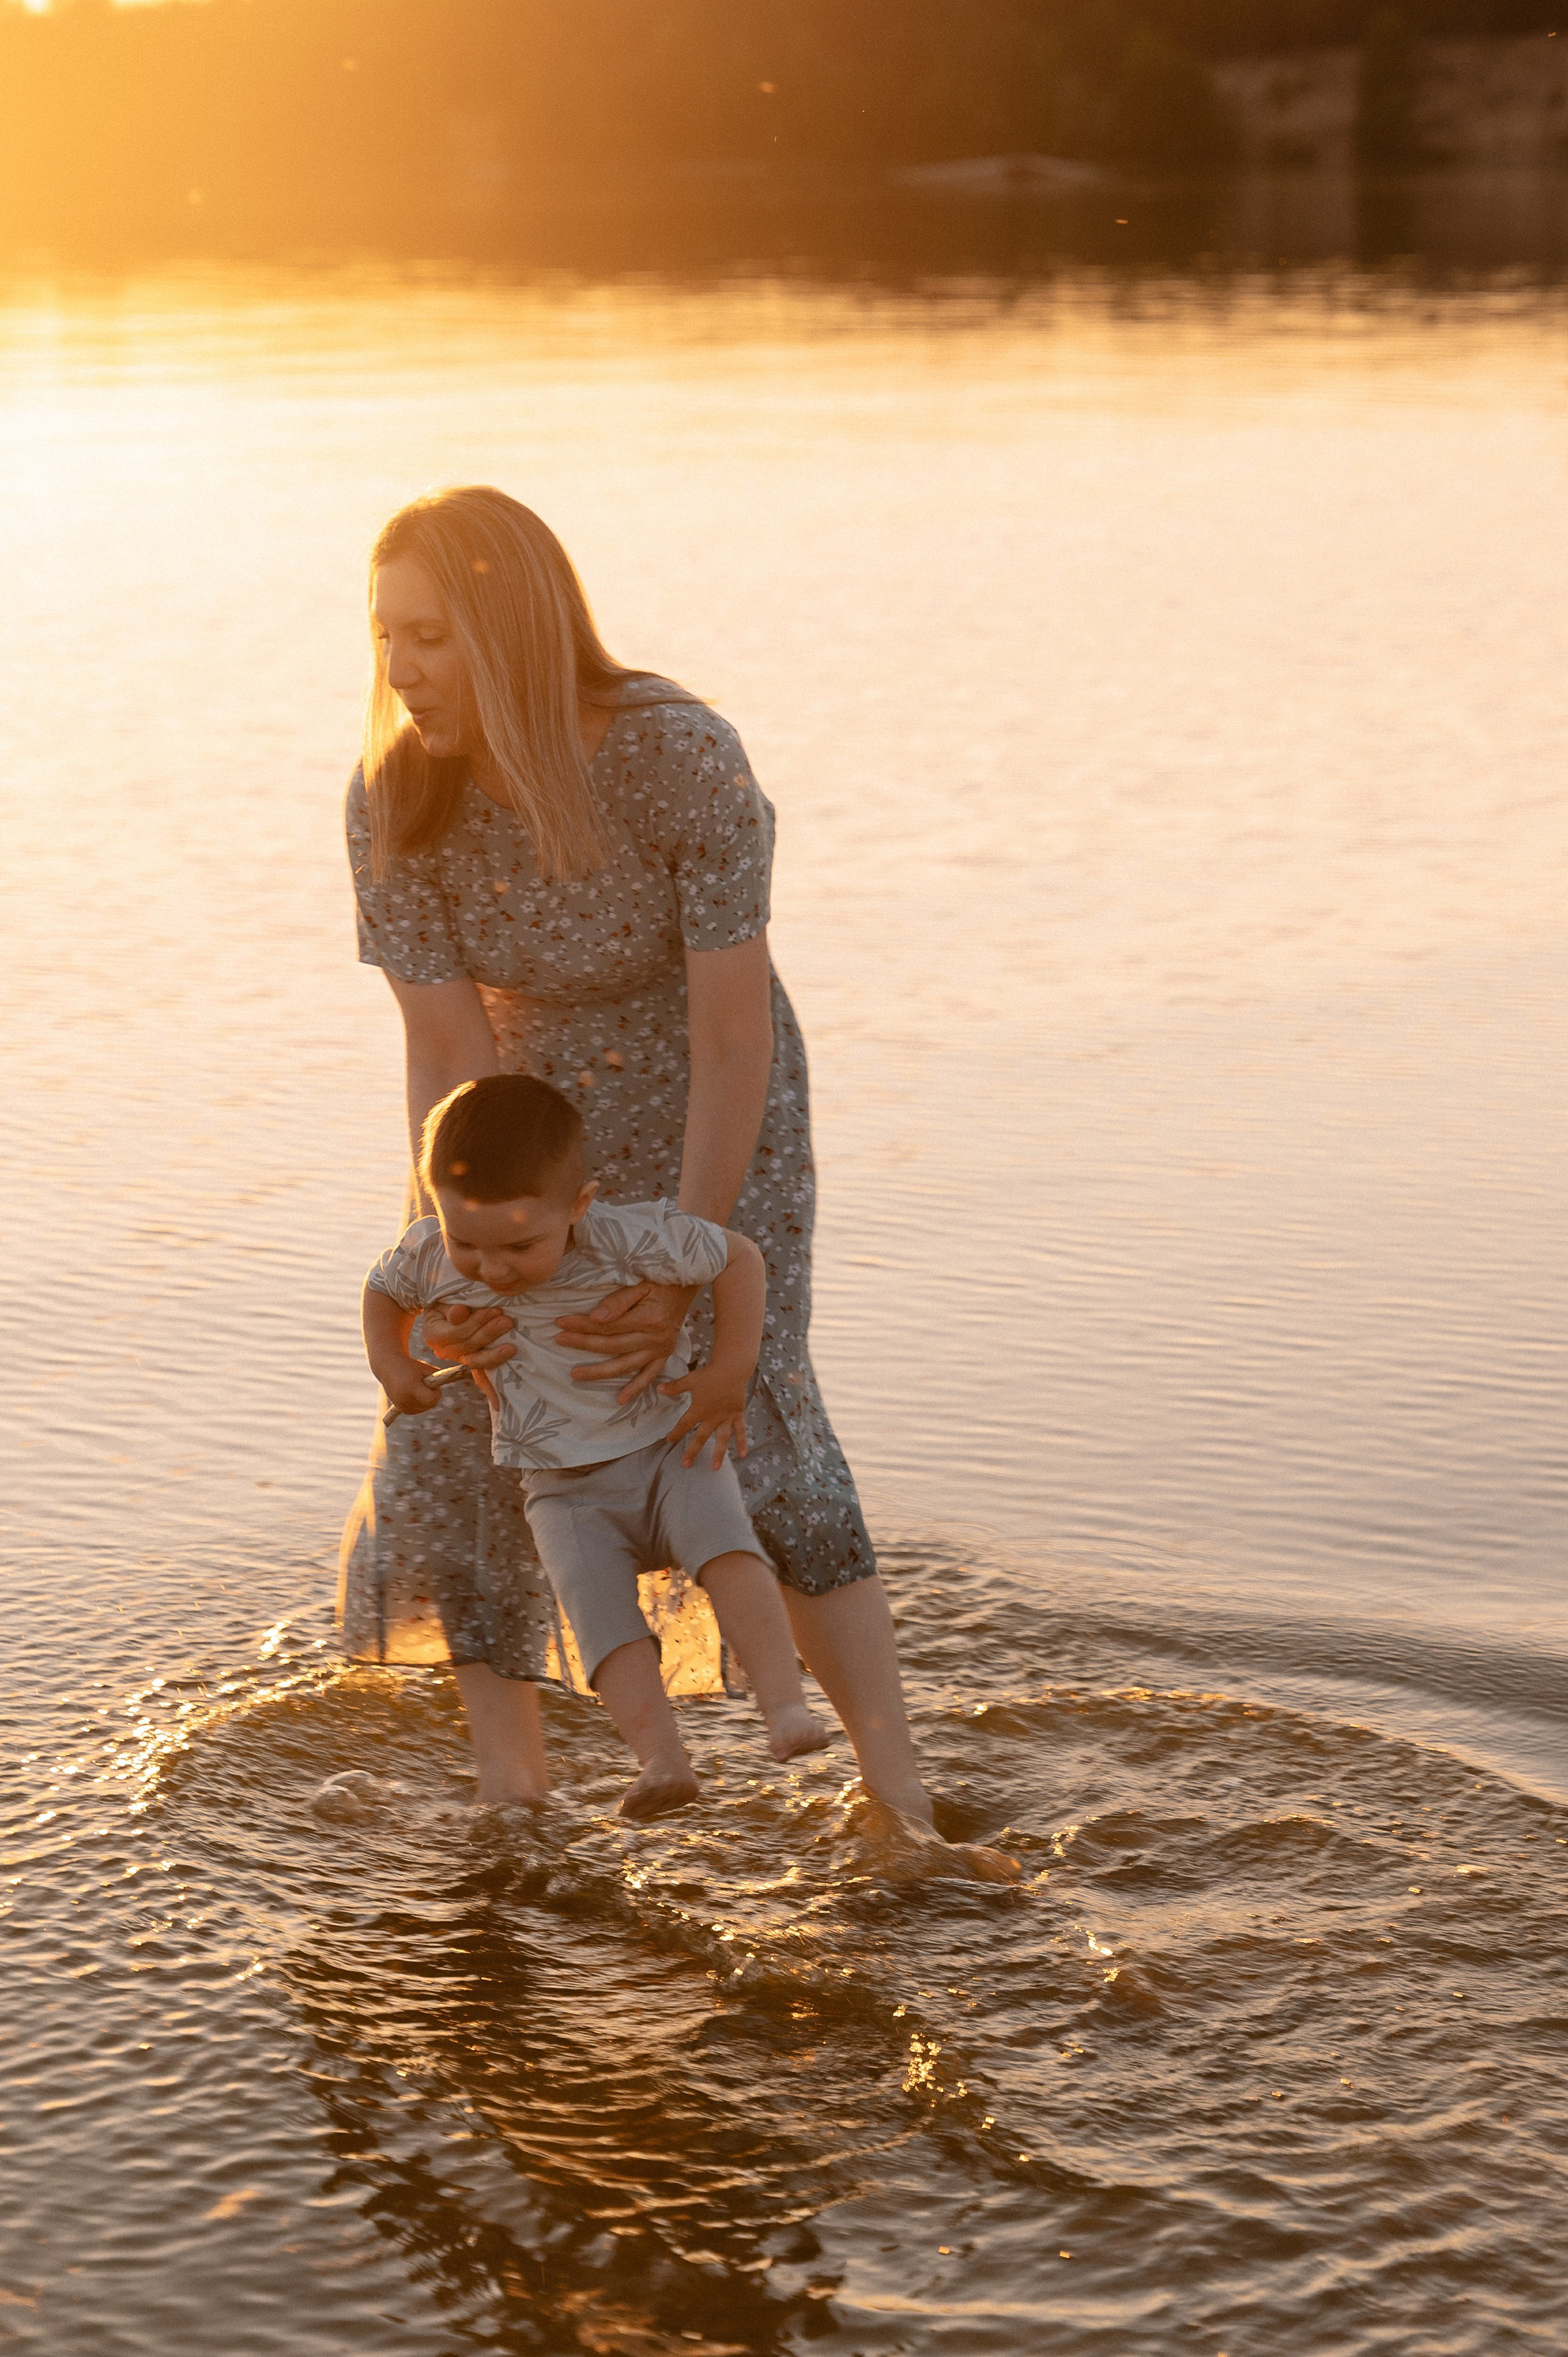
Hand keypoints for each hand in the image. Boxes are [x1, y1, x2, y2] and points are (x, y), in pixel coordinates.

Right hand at [379, 1358, 454, 1416]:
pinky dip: (420, 1403)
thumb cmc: (411, 1366)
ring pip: (424, 1408)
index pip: (432, 1399)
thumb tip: (459, 1379)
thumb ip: (440, 1377)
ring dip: (426, 1399)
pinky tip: (414, 1393)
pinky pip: (418, 1409)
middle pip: (430, 1404)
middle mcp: (404, 1399)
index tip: (434, 1384)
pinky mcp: (400, 1409)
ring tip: (417, 1386)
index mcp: (411, 1387)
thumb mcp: (426, 1368)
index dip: (436, 1393)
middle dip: (432, 1395)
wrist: (388, 1366)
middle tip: (426, 1383)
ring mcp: (401, 1405)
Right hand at [423, 1298, 516, 1368]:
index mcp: (433, 1334)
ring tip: (511, 1343)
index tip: (495, 1310)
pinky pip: (483, 1365)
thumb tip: (459, 1312)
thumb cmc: (448, 1302)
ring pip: (476, 1359)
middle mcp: (443, 1350)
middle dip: (489, 1333)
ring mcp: (458, 1357)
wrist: (450, 1310)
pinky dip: (496, 1360)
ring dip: (494, 1351)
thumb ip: (451, 1307)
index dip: (476, 1322)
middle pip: (467, 1345)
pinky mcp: (471, 1360)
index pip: (455, 1332)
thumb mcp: (444, 1300)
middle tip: (507, 1321)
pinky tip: (509, 1354)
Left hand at [555, 1280, 696, 1405]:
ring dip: (599, 1372)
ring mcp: (660, 1350)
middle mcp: (655, 1338)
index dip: (583, 1324)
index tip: (561, 1322)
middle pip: (612, 1345)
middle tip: (560, 1341)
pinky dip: (635, 1389)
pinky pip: (649, 1376)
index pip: (608, 1325)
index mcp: (649, 1318)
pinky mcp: (664, 1356)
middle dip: (583, 1343)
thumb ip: (619, 1301)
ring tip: (575, 1374)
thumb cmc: (661, 1282)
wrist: (687, 1288)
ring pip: (625, 1365)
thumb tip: (596, 1317)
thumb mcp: (641, 1284)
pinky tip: (619, 1399)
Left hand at [659, 1363, 749, 1469]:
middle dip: (692, 1451)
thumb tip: (658, 1388)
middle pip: (700, 1437)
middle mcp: (712, 1417)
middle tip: (686, 1465)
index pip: (684, 1425)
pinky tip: (742, 1454)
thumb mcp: (690, 1380)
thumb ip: (675, 1387)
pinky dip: (741, 1442)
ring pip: (721, 1439)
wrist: (732, 1369)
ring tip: (714, 1468)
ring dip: (718, 1453)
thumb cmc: (710, 1374)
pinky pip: (740, 1431)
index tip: (668, 1440)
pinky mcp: (737, 1414)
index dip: (675, 1433)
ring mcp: (726, 1417)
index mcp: (699, 1409)